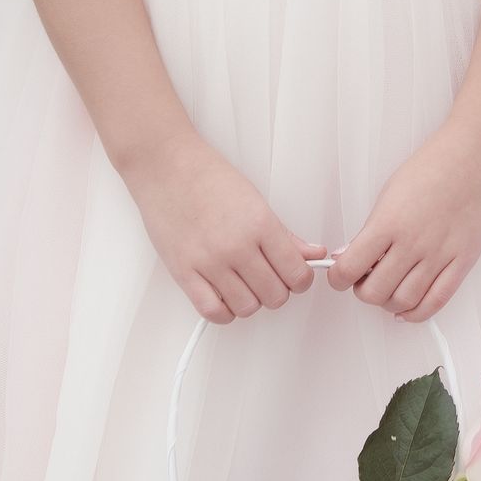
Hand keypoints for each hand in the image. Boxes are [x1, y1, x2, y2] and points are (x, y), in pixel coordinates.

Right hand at [121, 132, 324, 322]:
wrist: (166, 168)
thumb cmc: (209, 178)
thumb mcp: (257, 201)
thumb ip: (287, 235)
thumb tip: (313, 255)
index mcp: (260, 224)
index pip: (296, 273)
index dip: (301, 280)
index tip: (296, 276)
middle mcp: (236, 246)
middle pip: (275, 295)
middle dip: (278, 290)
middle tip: (271, 278)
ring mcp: (209, 262)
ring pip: (247, 307)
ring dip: (252, 301)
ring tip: (246, 284)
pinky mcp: (184, 272)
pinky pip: (213, 312)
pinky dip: (224, 311)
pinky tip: (225, 296)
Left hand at [325, 120, 480, 321]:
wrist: (478, 153)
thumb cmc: (435, 165)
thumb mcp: (391, 191)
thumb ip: (371, 228)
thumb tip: (350, 256)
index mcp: (389, 222)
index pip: (349, 268)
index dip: (337, 278)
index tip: (340, 275)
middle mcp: (413, 243)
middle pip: (374, 292)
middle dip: (363, 291)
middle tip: (365, 279)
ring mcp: (440, 254)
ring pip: (403, 301)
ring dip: (388, 302)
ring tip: (388, 288)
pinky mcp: (463, 261)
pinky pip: (436, 301)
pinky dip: (416, 312)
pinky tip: (408, 307)